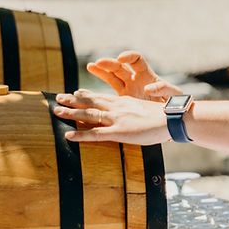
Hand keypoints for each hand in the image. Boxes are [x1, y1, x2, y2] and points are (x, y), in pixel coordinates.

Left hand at [53, 89, 168, 145]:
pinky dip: (81, 134)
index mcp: (124, 102)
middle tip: (58, 98)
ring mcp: (116, 119)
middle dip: (72, 100)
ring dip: (70, 113)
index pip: (101, 96)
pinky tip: (68, 136)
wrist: (172, 118)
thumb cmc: (164, 117)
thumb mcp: (145, 110)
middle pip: (90, 102)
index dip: (86, 95)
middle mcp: (117, 107)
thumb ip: (134, 112)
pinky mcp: (119, 132)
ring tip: (56, 112)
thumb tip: (131, 117)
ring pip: (88, 114)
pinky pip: (95, 134)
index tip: (75, 92)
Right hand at [88, 51, 183, 101]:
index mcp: (147, 75)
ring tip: (91, 66)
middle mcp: (135, 80)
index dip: (128, 57)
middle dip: (110, 63)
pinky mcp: (122, 102)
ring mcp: (127, 90)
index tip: (121, 58)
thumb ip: (164, 89)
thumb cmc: (174, 105)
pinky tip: (89, 90)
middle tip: (99, 62)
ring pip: (112, 77)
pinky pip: (109, 95)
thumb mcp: (173, 95)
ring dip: (101, 71)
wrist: (170, 119)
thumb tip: (149, 88)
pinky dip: (101, 91)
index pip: (137, 60)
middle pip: (120, 67)